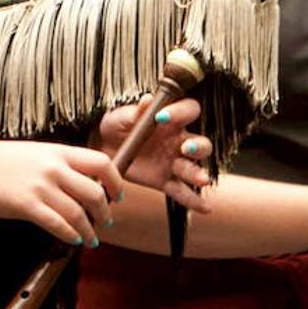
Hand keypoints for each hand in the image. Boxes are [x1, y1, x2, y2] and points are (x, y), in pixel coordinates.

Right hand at [0, 140, 124, 247]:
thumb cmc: (1, 161)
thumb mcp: (36, 153)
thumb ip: (59, 164)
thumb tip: (81, 182)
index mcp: (58, 152)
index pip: (101, 163)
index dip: (115, 181)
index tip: (116, 194)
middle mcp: (54, 168)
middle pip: (95, 193)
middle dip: (104, 212)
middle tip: (105, 221)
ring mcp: (41, 187)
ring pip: (79, 214)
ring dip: (89, 230)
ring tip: (90, 239)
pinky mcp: (27, 206)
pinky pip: (58, 225)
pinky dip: (70, 235)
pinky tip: (73, 240)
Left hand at [94, 96, 213, 212]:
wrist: (102, 147)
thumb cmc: (116, 125)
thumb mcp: (121, 116)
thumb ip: (135, 111)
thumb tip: (148, 100)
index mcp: (169, 120)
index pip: (188, 111)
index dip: (180, 112)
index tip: (163, 117)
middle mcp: (177, 141)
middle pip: (200, 143)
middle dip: (198, 147)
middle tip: (188, 149)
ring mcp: (173, 162)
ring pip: (193, 167)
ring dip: (198, 173)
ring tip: (201, 179)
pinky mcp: (165, 181)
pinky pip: (182, 191)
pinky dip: (193, 200)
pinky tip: (205, 208)